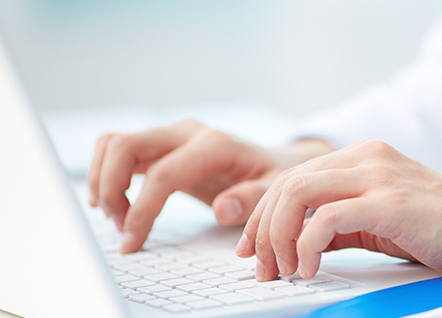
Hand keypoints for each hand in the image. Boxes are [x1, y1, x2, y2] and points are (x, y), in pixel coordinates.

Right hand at [88, 120, 332, 252]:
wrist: (275, 161)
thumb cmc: (274, 177)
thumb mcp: (276, 189)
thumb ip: (253, 198)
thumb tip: (224, 210)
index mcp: (215, 145)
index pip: (163, 173)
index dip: (142, 209)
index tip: (132, 240)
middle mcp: (188, 133)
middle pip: (125, 146)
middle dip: (111, 189)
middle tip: (121, 227)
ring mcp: (171, 136)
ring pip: (114, 144)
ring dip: (104, 182)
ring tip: (119, 218)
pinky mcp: (161, 146)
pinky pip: (118, 149)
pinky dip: (105, 173)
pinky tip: (113, 204)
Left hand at [236, 140, 441, 279]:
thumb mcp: (382, 219)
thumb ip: (341, 222)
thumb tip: (296, 243)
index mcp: (364, 156)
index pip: (293, 178)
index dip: (262, 215)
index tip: (253, 249)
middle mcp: (367, 157)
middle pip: (286, 184)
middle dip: (262, 229)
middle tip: (261, 266)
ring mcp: (379, 176)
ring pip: (298, 194)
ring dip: (278, 237)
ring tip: (283, 269)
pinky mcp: (390, 202)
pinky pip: (326, 218)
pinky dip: (307, 245)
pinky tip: (310, 268)